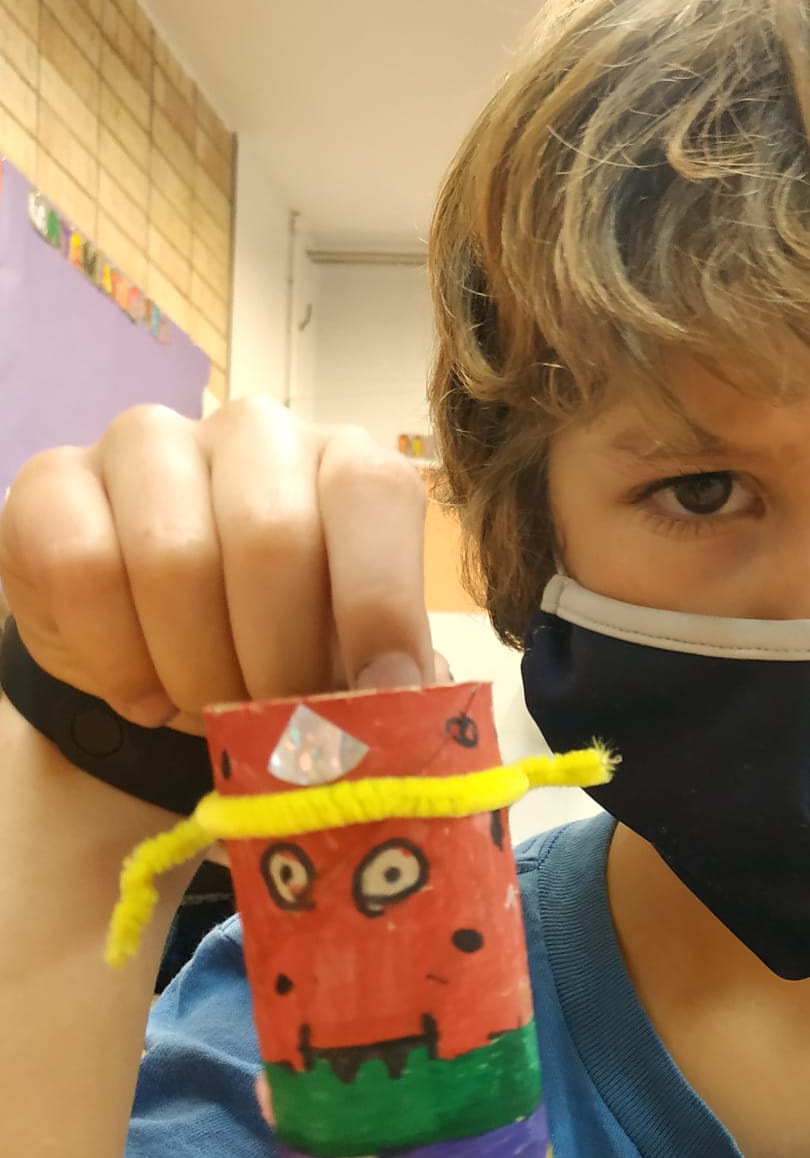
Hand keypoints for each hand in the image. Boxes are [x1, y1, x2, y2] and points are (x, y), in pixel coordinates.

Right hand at [0, 399, 434, 734]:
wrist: (154, 645)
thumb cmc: (274, 645)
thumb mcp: (342, 663)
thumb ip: (380, 680)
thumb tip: (409, 714)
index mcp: (344, 463)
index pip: (371, 493)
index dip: (379, 602)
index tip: (381, 696)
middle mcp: (253, 433)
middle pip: (271, 538)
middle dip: (280, 661)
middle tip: (276, 724)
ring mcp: (148, 444)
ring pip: (174, 558)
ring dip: (198, 670)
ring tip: (208, 710)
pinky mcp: (54, 483)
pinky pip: (80, 570)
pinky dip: (118, 661)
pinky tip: (143, 696)